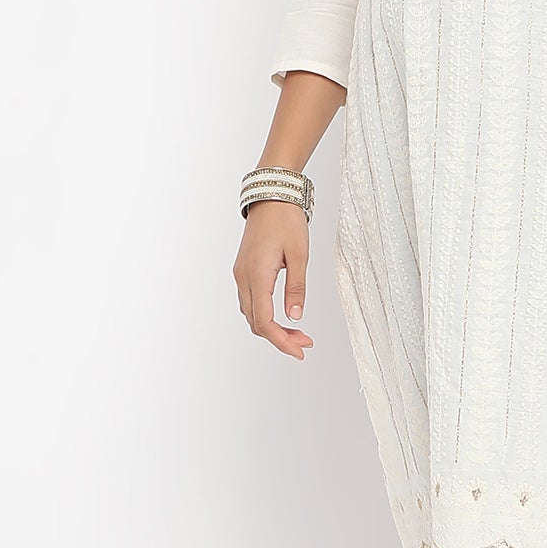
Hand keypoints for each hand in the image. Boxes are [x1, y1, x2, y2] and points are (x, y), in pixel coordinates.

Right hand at [233, 201, 314, 357]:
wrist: (271, 196)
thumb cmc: (286, 220)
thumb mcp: (299, 254)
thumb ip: (296, 287)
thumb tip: (296, 317)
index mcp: (257, 276)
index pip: (265, 322)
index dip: (282, 341)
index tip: (300, 351)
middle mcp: (244, 278)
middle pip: (256, 323)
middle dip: (280, 338)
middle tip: (305, 343)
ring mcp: (241, 275)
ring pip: (252, 314)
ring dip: (273, 328)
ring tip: (298, 332)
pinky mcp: (244, 271)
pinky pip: (251, 302)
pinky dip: (265, 315)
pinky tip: (283, 316)